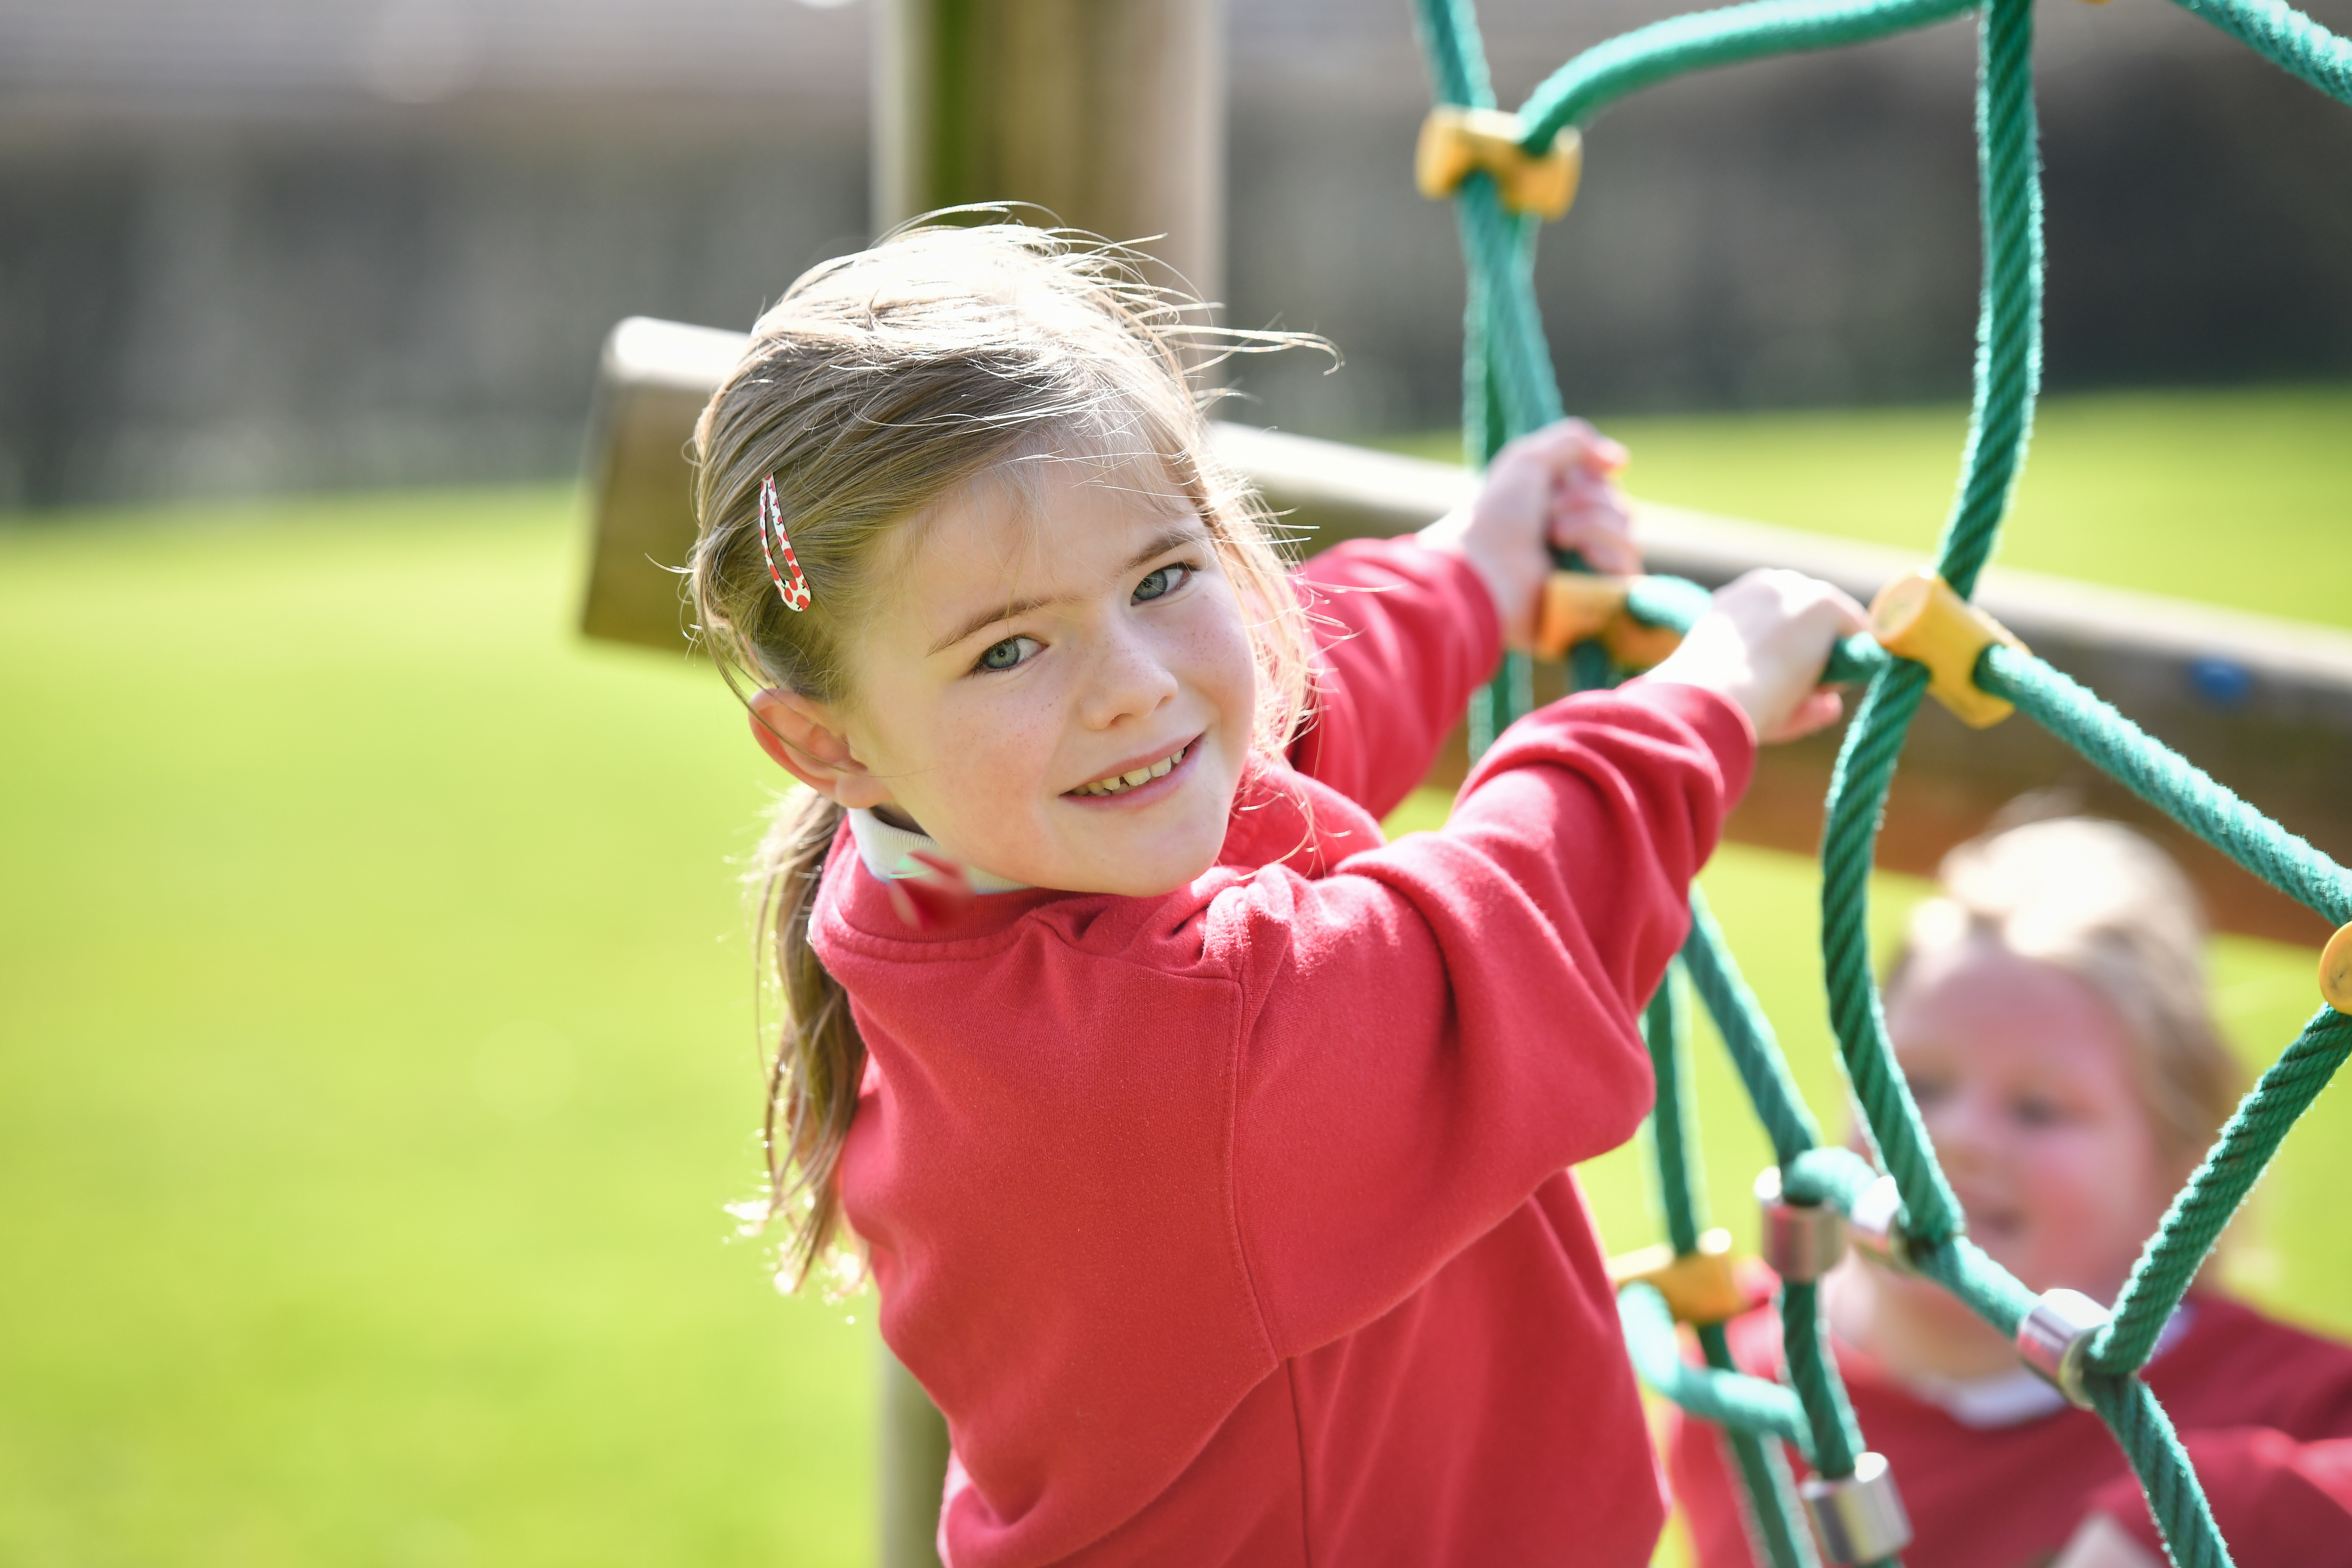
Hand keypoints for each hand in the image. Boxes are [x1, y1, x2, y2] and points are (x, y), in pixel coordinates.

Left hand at [1417, 419, 1636, 650]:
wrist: (1482, 572)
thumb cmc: (1495, 517)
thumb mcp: (1528, 460)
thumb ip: (1573, 442)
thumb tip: (1621, 460)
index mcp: (1557, 511)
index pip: (1604, 487)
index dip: (1589, 478)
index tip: (1560, 482)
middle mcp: (1574, 542)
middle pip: (1620, 507)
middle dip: (1588, 501)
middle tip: (1548, 516)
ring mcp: (1585, 573)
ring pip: (1627, 533)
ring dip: (1593, 524)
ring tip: (1555, 536)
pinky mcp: (1594, 602)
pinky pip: (1628, 568)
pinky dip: (1607, 552)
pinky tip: (1581, 555)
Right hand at [1643, 569, 1868, 742]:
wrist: (1710, 694)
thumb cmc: (1717, 698)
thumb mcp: (1746, 689)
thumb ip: (1785, 691)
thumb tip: (1831, 706)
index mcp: (1740, 598)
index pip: (1786, 617)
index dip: (1792, 649)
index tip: (1784, 680)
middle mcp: (1770, 584)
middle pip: (1813, 617)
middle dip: (1813, 649)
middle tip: (1796, 689)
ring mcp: (1798, 590)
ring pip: (1835, 624)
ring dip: (1830, 657)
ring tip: (1808, 692)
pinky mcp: (1824, 604)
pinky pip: (1858, 632)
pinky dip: (1854, 660)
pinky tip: (1828, 684)